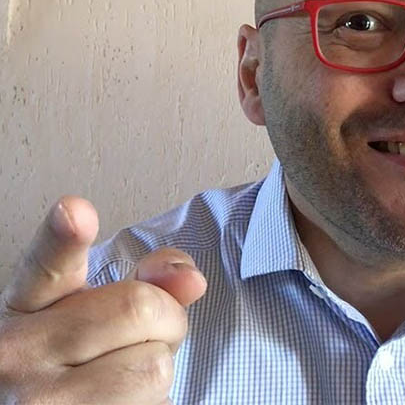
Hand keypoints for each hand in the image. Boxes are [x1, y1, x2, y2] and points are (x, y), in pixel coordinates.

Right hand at [0, 196, 206, 403]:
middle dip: (165, 320)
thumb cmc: (71, 361)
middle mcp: (20, 353)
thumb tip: (192, 278)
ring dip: (156, 369)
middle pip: (140, 308)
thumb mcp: (90, 312)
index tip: (76, 211)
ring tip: (122, 376)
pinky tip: (119, 404)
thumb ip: (145, 281)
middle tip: (140, 335)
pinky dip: (153, 404)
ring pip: (154, 367)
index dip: (66, 236)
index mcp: (27, 306)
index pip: (49, 264)